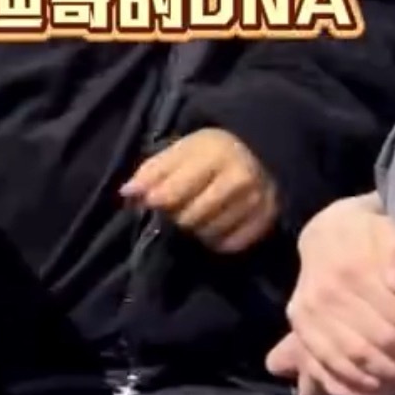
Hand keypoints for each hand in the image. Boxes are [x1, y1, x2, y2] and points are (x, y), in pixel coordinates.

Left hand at [121, 128, 277, 251]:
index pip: (175, 191)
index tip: (150, 201)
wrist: (260, 150)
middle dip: (176, 216)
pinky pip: (231, 244)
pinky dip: (216, 240)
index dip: (156, 200)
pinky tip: (212, 226)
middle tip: (175, 210)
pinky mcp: (267, 221)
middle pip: (191, 217)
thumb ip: (153, 170)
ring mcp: (256, 202)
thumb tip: (127, 192)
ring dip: (194, 230)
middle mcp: (239, 180)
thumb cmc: (211, 150)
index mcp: (214, 155)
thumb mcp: (180, 150)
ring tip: (193, 216)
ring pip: (209, 233)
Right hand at [270, 198, 394, 394]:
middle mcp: (324, 296)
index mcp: (348, 271)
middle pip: (380, 342)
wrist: (322, 234)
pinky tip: (377, 391)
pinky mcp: (301, 329)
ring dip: (392, 376)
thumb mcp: (384, 227)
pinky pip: (325, 368)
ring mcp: (308, 315)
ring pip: (355, 360)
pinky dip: (353, 386)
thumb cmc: (361, 232)